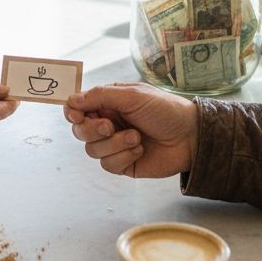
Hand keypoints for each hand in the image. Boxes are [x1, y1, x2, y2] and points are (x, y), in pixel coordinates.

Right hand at [63, 83, 198, 177]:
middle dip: (92, 130)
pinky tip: (140, 149)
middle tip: (111, 126)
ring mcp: (115, 145)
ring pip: (93, 150)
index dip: (73, 112)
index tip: (76, 114)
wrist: (190, 136)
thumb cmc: (165, 109)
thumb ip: (100, 96)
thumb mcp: (132, 95)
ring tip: (137, 137)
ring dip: (114, 144)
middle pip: (80, 131)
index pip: (78, 108)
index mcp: (109, 104)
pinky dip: (123, 156)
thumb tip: (71, 101)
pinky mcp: (123, 164)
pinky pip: (108, 165)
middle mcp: (108, 124)